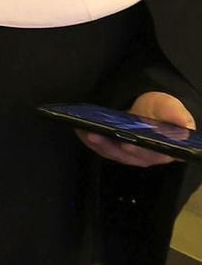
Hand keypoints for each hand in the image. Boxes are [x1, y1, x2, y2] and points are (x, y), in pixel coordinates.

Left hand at [77, 91, 195, 169]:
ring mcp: (130, 156)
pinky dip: (90, 141)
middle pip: (130, 156)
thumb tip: (184, 124)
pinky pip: (102, 149)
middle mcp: (148, 157)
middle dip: (113, 146)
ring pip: (114, 154)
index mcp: (165, 150)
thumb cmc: (161, 110)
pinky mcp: (116, 152)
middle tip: (98, 134)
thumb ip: (175, 114)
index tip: (128, 144)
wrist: (150, 110)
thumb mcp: (170, 107)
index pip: (154, 154)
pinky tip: (80, 130)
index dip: (141, 151)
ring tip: (86, 131)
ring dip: (98, 144)